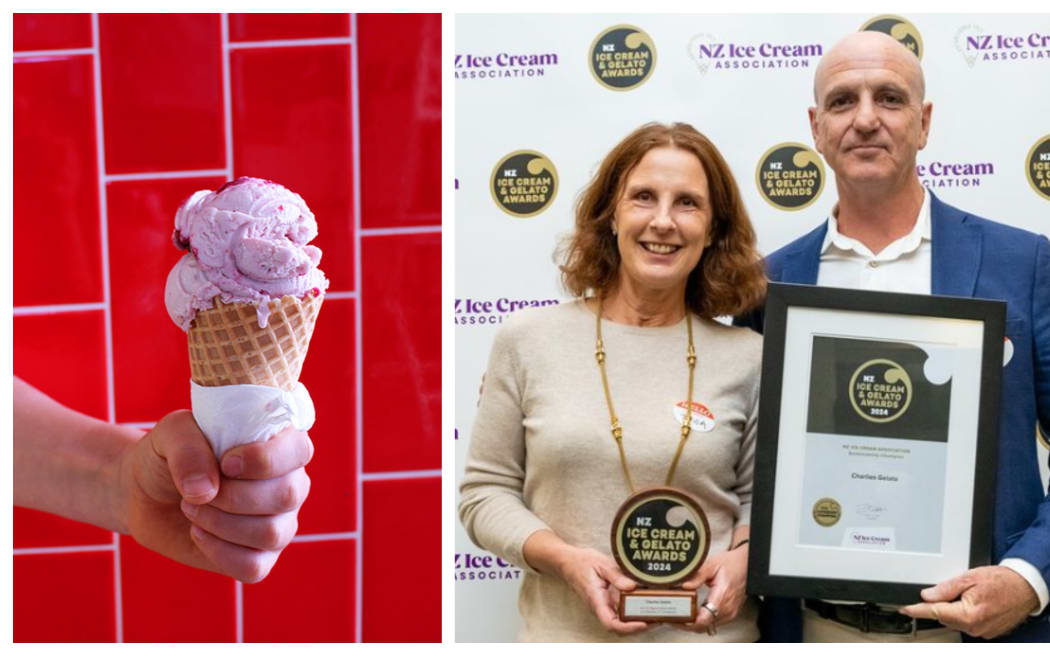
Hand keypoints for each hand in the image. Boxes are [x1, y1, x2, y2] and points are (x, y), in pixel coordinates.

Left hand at [118, 410, 312, 582]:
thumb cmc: (170, 456)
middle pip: (287, 495)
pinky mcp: (261, 556)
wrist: (147, 495)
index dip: (264, 460)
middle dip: (233, 497)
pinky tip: (198, 533)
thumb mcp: (170, 436)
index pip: (299, 450)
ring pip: (271, 533)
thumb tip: (205, 491)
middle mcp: (289, 482)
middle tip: (197, 492)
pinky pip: (255, 566)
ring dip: (220, 523)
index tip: (225, 463)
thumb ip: (187, 451)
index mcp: (279, 443)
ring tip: (192, 509)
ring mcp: (280, 522)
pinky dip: (219, 552)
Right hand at [558, 546, 650, 634]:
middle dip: (640, 625)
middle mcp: (601, 607)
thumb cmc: (582, 563)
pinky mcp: (608, 600)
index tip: (644, 623)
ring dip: (639, 619)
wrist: (569, 562)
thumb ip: (616, 576)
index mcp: (596, 600)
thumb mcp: (600, 564)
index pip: (611, 623)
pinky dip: (635, 609)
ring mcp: (605, 605)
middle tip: (658, 617)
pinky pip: (622, 610)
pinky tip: (646, 601)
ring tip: (657, 612)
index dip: (628, 628)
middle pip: (621, 626)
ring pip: (623, 620)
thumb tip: (632, 586)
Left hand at [677, 544, 748, 633]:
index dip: (688, 622)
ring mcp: (729, 613)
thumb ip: (697, 575)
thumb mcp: (711, 564)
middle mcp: (727, 609)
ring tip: (678, 615)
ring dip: (692, 624)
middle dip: (685, 624)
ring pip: (706, 627)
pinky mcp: (729, 615)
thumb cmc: (731, 564)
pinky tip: (691, 615)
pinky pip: (712, 623)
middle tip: (671, 616)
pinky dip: (700, 621)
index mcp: (722, 596)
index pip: (704, 619)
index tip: (676, 617)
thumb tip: (684, 586)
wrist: (746, 567)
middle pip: (702, 626)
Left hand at [899, 565, 1038, 638]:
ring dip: (953, 609)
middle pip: (943, 617)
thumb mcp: (969, 577)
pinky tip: (973, 601)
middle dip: (940, 604)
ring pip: (954, 621)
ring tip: (967, 594)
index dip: (917, 610)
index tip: (904, 609)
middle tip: (949, 589)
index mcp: (968, 614)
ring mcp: (981, 631)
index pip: (934, 612)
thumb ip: (946, 588)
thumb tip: (927, 595)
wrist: (1025, 588)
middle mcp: (974, 627)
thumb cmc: (1002, 581)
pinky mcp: (986, 631)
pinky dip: (964, 613)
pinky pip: (967, 623)